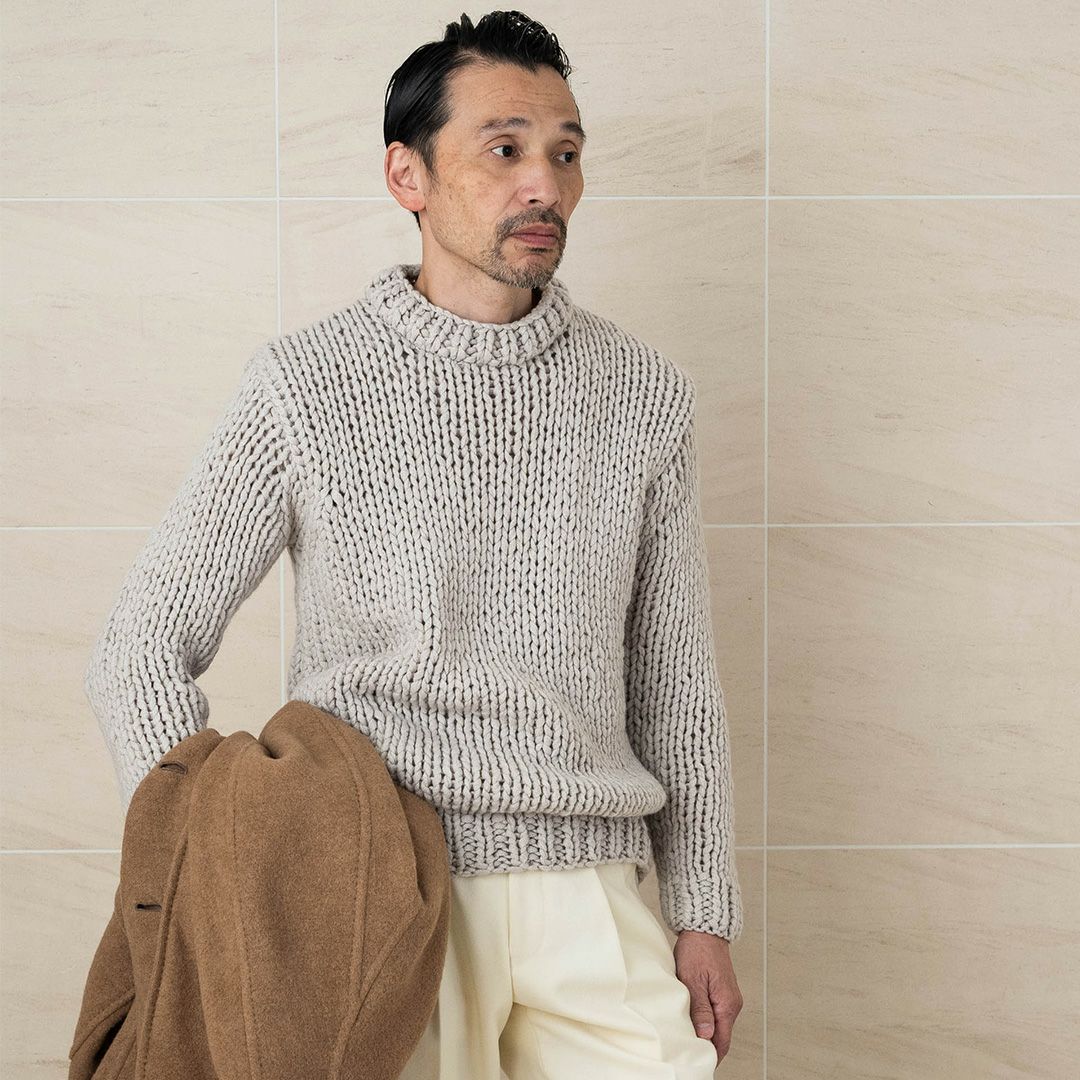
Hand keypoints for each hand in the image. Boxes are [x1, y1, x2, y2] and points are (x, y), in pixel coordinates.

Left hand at [674, 929, 742, 1065]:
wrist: (704, 930)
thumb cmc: (697, 950)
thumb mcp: (693, 980)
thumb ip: (700, 1009)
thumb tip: (706, 1035)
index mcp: (727, 1004)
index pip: (721, 1042)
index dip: (710, 1055)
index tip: (696, 1062)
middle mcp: (732, 1004)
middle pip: (720, 1036)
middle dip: (705, 1046)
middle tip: (686, 1052)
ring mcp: (728, 998)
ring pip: (717, 1025)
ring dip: (704, 1032)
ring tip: (686, 1038)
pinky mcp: (721, 992)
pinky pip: (715, 1013)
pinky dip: (704, 1020)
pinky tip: (691, 1020)